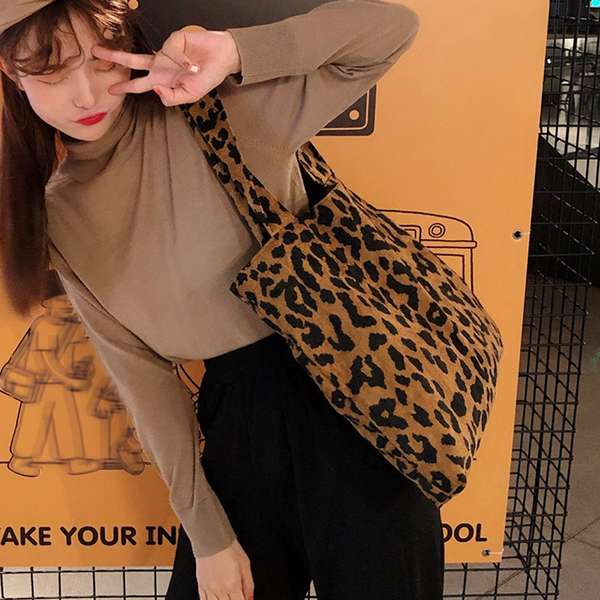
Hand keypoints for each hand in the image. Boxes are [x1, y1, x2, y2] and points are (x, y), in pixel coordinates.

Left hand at [91, 26, 241, 105]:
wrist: (223, 58)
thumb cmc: (208, 77)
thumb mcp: (190, 96)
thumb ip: (172, 97)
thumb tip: (154, 90)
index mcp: (164, 80)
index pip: (140, 84)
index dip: (126, 87)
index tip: (111, 89)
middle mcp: (161, 65)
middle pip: (132, 62)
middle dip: (114, 58)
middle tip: (94, 53)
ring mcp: (166, 51)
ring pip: (146, 53)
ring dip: (140, 56)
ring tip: (153, 63)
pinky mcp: (173, 40)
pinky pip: (170, 52)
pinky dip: (181, 60)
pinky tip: (192, 63)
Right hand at [195, 538, 253, 599]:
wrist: (212, 539)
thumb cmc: (229, 548)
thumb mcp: (245, 564)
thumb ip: (249, 584)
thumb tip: (250, 598)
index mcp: (233, 585)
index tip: (244, 598)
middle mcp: (220, 590)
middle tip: (236, 595)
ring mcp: (209, 589)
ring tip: (227, 596)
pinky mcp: (201, 586)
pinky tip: (216, 598)